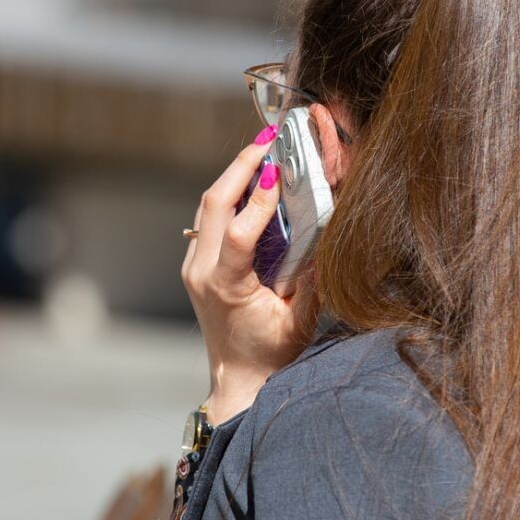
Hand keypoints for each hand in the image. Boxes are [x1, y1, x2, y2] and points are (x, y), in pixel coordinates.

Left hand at [181, 125, 314, 423]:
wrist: (238, 380)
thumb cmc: (271, 355)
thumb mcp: (298, 323)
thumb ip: (312, 284)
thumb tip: (325, 237)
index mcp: (226, 287)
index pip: (238, 232)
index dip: (257, 198)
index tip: (277, 169)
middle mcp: (202, 271)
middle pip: (213, 203)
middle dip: (241, 165)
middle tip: (269, 139)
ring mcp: (194, 265)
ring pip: (207, 204)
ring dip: (233, 173)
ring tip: (263, 148)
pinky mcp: (197, 262)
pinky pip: (209, 216)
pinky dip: (229, 191)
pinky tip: (252, 177)